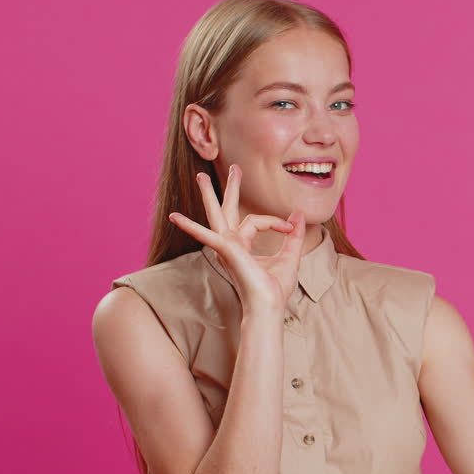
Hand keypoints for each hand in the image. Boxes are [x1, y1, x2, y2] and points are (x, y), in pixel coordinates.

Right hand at [167, 164, 305, 312]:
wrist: (269, 306)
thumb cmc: (275, 288)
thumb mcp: (290, 255)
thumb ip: (293, 235)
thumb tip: (298, 214)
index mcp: (242, 245)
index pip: (256, 221)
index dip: (276, 221)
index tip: (290, 227)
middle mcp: (230, 244)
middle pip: (227, 210)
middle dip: (230, 188)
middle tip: (235, 167)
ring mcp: (226, 246)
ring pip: (216, 215)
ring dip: (209, 194)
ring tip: (201, 176)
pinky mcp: (226, 250)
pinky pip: (207, 235)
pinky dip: (191, 227)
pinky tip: (175, 217)